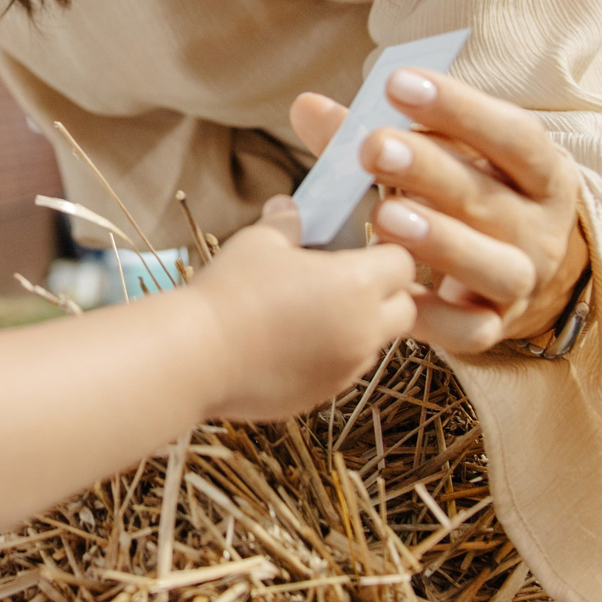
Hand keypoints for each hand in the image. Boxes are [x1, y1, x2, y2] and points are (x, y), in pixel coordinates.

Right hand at [183, 200, 417, 421]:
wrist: (196, 357)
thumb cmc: (229, 291)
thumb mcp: (259, 242)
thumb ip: (288, 223)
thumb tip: (292, 207)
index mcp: (357, 285)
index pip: (403, 263)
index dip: (385, 252)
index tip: (360, 248)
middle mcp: (365, 330)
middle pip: (405, 309)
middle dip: (386, 294)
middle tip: (348, 281)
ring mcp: (347, 368)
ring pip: (375, 343)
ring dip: (360, 327)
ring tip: (313, 312)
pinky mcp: (324, 394)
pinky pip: (345, 369)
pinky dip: (333, 354)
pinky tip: (292, 342)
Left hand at [288, 72, 588, 353]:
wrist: (517, 268)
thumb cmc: (464, 197)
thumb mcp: (444, 158)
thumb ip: (377, 134)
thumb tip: (307, 107)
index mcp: (539, 171)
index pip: (512, 134)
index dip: (459, 108)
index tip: (398, 83)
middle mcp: (541, 227)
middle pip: (490, 198)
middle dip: (430, 170)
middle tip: (373, 146)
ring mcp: (523, 280)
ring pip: (493, 266)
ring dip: (440, 241)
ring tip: (385, 218)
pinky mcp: (496, 325)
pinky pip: (471, 329)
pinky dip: (435, 317)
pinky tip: (396, 295)